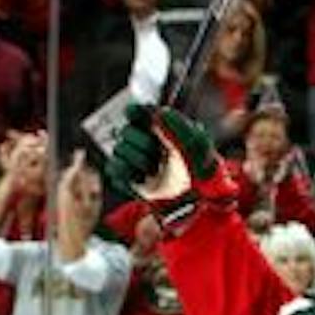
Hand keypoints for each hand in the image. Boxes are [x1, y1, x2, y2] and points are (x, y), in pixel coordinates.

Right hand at [102, 105, 233, 232]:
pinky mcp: (129, 178)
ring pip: (118, 149)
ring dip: (135, 159)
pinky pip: (113, 168)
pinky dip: (125, 173)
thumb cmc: (201, 172)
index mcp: (165, 128)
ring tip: (153, 170)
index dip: (135, 111)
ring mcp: (138, 159)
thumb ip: (180, 127)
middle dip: (140, 142)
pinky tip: (140, 178)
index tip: (134, 113)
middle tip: (157, 154)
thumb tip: (160, 112)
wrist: (194, 203)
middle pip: (126, 130)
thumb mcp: (196, 147)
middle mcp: (150, 141)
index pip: (141, 112)